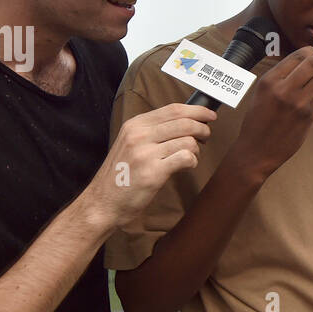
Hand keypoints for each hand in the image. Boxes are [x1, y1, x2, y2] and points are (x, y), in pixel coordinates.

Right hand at [84, 104, 214, 227]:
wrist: (103, 202)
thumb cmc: (121, 174)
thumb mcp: (131, 144)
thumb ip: (153, 132)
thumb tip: (186, 122)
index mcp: (135, 125)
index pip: (173, 109)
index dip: (196, 110)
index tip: (209, 115)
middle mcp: (139, 135)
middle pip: (184, 122)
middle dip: (203, 128)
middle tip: (206, 137)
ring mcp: (145, 153)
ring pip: (187, 140)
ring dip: (196, 149)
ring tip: (191, 157)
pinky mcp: (153, 173)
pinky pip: (185, 158)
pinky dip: (192, 162)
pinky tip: (186, 166)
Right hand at [232, 46, 312, 177]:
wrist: (257, 151)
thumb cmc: (257, 122)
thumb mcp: (261, 93)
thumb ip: (280, 76)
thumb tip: (302, 61)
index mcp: (269, 81)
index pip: (297, 56)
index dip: (309, 52)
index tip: (311, 53)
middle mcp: (284, 89)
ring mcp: (299, 103)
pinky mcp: (309, 116)